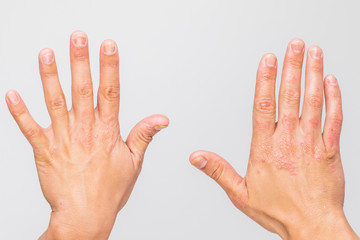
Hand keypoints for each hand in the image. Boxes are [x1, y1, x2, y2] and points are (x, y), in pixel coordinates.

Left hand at [6, 31, 168, 239]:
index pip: (110, 92)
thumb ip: (143, 135)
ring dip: (50, 76)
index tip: (107, 46)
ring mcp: (62, 139)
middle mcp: (84, 131)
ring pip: (55, 102)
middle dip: (80, 60)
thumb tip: (160, 119)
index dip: (109, 67)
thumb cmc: (109, 191)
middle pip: (82, 89)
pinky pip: (29, 128)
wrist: (84, 215)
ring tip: (46, 54)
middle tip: (77, 38)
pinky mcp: (44, 150)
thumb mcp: (134, 163)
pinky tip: (11, 94)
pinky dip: (19, 111)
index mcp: (106, 132)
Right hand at [190, 39, 358, 239]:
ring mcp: (312, 143)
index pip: (263, 106)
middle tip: (294, 45)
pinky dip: (334, 98)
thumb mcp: (240, 194)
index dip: (266, 80)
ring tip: (313, 53)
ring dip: (313, 75)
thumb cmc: (280, 211)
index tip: (268, 60)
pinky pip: (334, 119)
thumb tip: (197, 157)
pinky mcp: (330, 150)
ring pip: (313, 102)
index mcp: (266, 148)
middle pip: (290, 96)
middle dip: (292, 67)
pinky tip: (331, 81)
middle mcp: (289, 141)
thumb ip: (218, 171)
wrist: (313, 226)